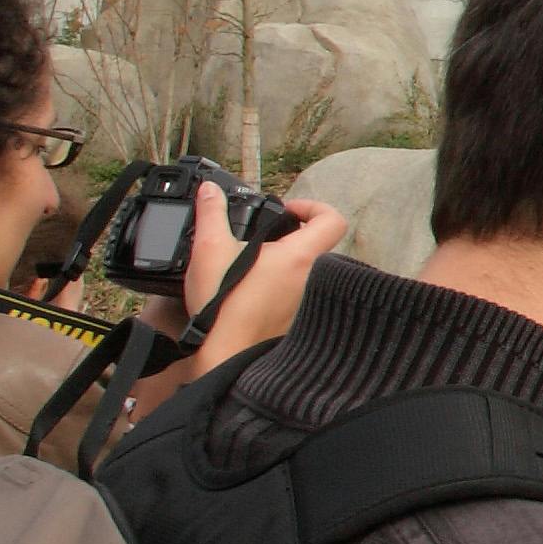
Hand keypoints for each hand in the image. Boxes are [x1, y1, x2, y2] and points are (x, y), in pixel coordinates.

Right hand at [181, 188, 342, 367]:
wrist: (224, 353)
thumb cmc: (223, 305)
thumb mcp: (210, 249)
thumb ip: (211, 213)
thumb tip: (209, 190)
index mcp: (301, 257)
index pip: (333, 219)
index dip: (313, 207)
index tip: (287, 211)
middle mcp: (313, 278)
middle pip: (320, 244)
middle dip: (295, 234)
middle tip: (267, 234)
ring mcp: (308, 301)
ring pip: (309, 269)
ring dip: (288, 260)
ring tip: (256, 260)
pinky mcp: (298, 318)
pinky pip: (300, 292)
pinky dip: (283, 284)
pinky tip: (254, 286)